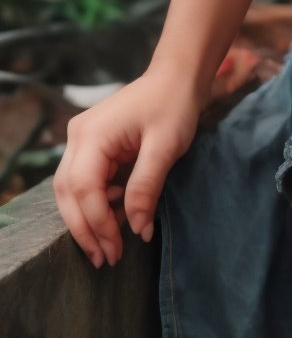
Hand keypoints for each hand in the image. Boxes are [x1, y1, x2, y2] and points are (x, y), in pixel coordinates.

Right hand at [52, 62, 202, 269]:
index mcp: (92, 134)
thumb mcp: (165, 146)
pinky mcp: (91, 145)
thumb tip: (136, 229)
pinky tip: (116, 216)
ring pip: (71, 191)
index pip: (84, 189)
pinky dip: (97, 203)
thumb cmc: (174, 104)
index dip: (98, 223)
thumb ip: (146, 187)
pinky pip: (84, 181)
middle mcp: (78, 136)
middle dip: (85, 230)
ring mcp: (82, 139)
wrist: (177, 78)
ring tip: (109, 247)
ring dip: (88, 220)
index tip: (117, 250)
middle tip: (105, 259)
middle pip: (68, 193)